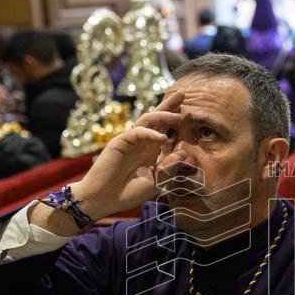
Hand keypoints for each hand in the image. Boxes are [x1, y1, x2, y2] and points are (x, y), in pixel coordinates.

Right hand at [69, 91, 184, 219]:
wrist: (103, 199)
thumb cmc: (129, 192)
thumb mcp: (157, 182)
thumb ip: (170, 168)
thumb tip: (188, 153)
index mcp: (151, 151)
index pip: (166, 131)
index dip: (176, 121)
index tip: (190, 112)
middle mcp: (142, 143)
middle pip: (157, 120)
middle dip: (169, 107)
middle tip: (182, 94)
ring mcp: (131, 141)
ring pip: (147, 121)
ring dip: (163, 116)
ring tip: (178, 115)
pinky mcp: (120, 142)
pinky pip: (137, 133)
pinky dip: (150, 133)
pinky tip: (162, 137)